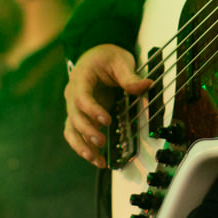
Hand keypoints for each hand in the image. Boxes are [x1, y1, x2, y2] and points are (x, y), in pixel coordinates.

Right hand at [63, 44, 151, 167]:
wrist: (95, 58)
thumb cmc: (107, 57)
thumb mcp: (120, 61)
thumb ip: (130, 76)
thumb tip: (146, 85)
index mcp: (81, 77)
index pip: (81, 96)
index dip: (91, 110)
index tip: (106, 120)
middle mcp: (73, 94)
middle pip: (74, 116)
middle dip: (87, 131)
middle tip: (102, 141)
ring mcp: (74, 107)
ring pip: (71, 129)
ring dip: (82, 146)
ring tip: (97, 160)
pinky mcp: (79, 117)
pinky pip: (75, 134)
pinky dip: (83, 148)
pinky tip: (96, 160)